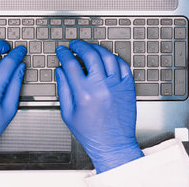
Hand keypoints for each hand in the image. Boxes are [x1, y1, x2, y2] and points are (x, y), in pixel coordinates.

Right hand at [56, 40, 143, 172]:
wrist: (113, 143)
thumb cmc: (91, 132)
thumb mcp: (68, 113)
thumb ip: (63, 88)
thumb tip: (60, 70)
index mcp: (84, 93)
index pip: (71, 64)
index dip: (64, 54)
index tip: (62, 51)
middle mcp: (101, 86)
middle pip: (89, 55)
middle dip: (79, 46)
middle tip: (74, 45)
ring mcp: (117, 85)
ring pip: (107, 56)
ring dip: (96, 49)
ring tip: (90, 49)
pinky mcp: (128, 87)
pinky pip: (122, 65)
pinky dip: (113, 58)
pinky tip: (107, 58)